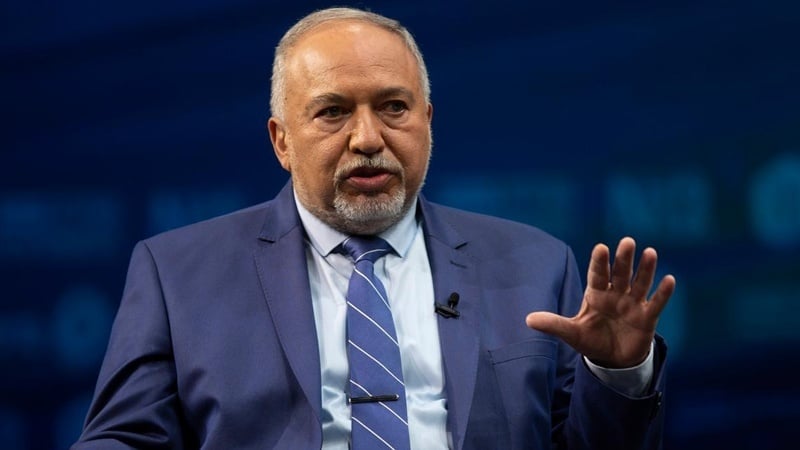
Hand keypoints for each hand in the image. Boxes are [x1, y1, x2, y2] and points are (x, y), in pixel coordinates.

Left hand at [526, 237, 675, 367]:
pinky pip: (656, 303)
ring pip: (640, 283)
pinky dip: (663, 293)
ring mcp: (633, 304)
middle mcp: (615, 294)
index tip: (601, 248)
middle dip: (623, 259)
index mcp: (596, 294)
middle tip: (627, 242)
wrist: (612, 360)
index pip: (597, 274)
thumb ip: (553, 324)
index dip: (599, 262)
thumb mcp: (571, 333)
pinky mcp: (647, 317)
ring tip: (650, 252)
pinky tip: (669, 279)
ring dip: (646, 269)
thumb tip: (527, 320)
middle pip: (620, 273)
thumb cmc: (591, 340)